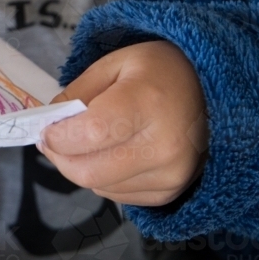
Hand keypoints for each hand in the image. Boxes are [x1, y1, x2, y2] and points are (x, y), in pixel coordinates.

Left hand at [39, 40, 208, 206]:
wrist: (212, 92)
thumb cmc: (158, 71)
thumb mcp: (114, 64)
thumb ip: (77, 93)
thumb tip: (49, 123)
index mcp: (148, 103)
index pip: (89, 133)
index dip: (58, 135)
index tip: (45, 128)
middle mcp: (164, 146)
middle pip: (88, 171)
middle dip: (60, 157)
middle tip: (53, 139)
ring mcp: (170, 175)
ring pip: (98, 187)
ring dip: (80, 167)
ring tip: (86, 142)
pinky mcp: (170, 192)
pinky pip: (117, 195)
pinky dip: (103, 178)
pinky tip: (112, 153)